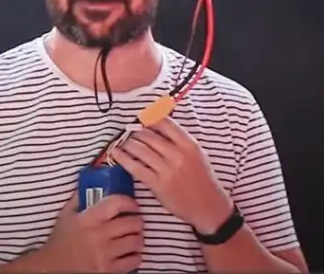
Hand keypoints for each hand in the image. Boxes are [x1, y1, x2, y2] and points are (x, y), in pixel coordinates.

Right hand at [38, 191, 142, 272]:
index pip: (117, 203)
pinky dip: (135, 256)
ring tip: (134, 237)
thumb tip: (90, 181)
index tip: (132, 204)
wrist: (52, 269)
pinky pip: (133, 261)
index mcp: (88, 219)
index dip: (130, 201)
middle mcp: (98, 235)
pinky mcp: (109, 271)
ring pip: (136, 241)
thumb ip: (78, 198)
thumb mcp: (66, 216)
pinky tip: (130, 254)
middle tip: (135, 221)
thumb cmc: (60, 241)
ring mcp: (105, 255)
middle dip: (137, 221)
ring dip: (138, 238)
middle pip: (132, 222)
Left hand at [111, 116, 234, 234]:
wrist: (207, 205)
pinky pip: (136, 167)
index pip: (164, 123)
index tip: (141, 118)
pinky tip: (116, 153)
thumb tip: (157, 125)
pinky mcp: (157, 184)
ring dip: (127, 143)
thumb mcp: (196, 153)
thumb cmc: (202, 178)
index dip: (149, 118)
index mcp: (188, 144)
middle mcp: (177, 155)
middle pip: (149, 135)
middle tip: (128, 131)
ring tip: (121, 141)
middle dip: (135, 131)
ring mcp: (166, 170)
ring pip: (140, 149)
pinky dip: (123, 158)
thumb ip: (179, 140)